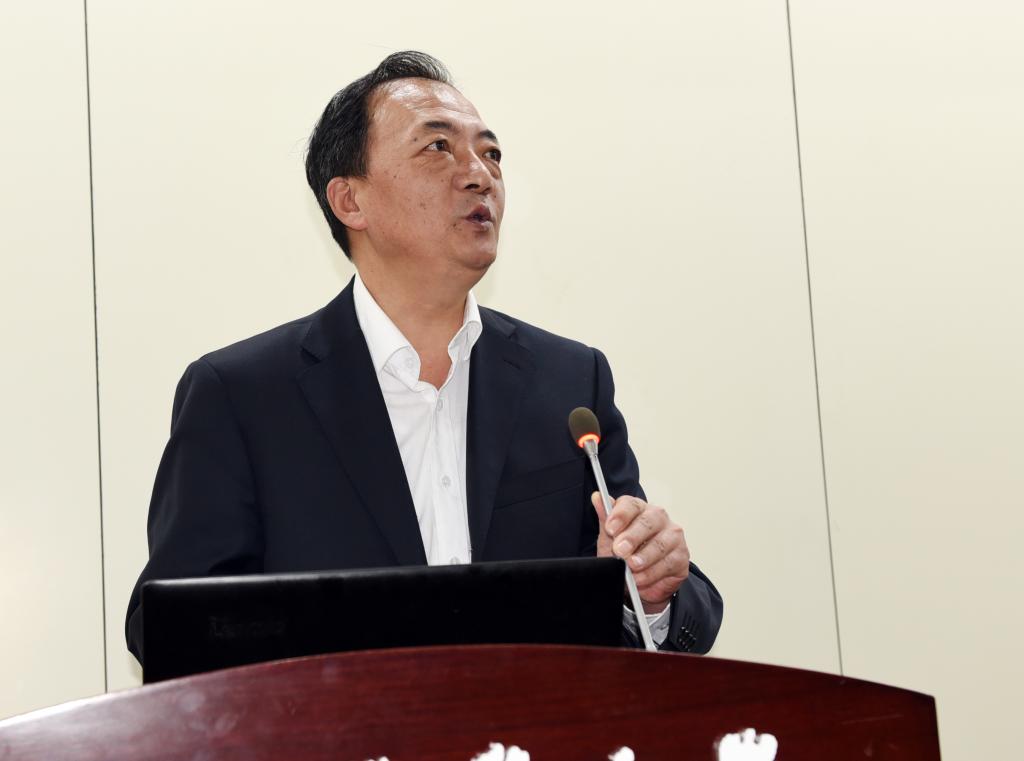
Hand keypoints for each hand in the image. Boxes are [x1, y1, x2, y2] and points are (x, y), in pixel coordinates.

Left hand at [591, 492, 689, 613]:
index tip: (610, 528)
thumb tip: (597, 497)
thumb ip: (605, 519)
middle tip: (620, 551)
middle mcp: (658, 518)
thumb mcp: (609, 539)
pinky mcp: (681, 556)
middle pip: (648, 521)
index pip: (631, 504)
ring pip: (660, 543)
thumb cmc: (625, 554)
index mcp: (639, 509)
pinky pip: (668, 563)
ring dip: (644, 557)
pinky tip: (640, 579)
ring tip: (631, 567)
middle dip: (632, 537)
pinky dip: (652, 573)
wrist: (638, 582)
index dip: (620, 515)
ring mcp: (673, 536)